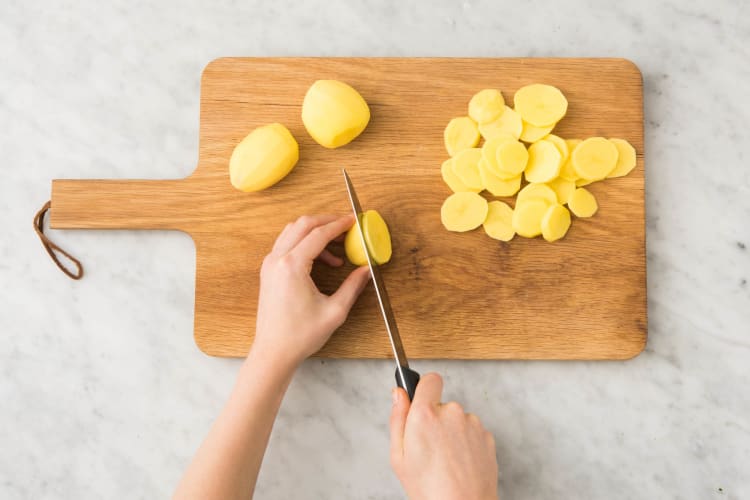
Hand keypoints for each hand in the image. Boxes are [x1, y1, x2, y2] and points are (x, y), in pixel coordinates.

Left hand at [251, 214, 370, 368]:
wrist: (273, 351)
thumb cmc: (300, 335)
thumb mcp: (335, 311)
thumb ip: (353, 286)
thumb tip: (367, 270)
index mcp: (292, 266)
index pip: (319, 233)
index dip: (339, 224)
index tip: (354, 220)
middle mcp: (277, 260)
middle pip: (303, 224)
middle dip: (327, 220)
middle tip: (346, 225)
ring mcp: (270, 264)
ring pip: (293, 231)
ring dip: (316, 231)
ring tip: (338, 244)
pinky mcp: (268, 271)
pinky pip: (287, 244)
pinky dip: (305, 243)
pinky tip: (324, 259)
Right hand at [390, 373, 498, 499]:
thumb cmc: (429, 489)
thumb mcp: (398, 456)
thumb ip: (397, 418)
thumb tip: (398, 393)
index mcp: (426, 414)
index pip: (430, 379)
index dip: (424, 388)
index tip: (421, 400)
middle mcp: (452, 413)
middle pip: (442, 405)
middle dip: (435, 420)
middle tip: (428, 448)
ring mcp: (472, 424)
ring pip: (458, 420)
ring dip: (452, 433)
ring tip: (445, 461)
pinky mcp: (487, 436)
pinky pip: (472, 432)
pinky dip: (467, 443)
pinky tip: (459, 463)